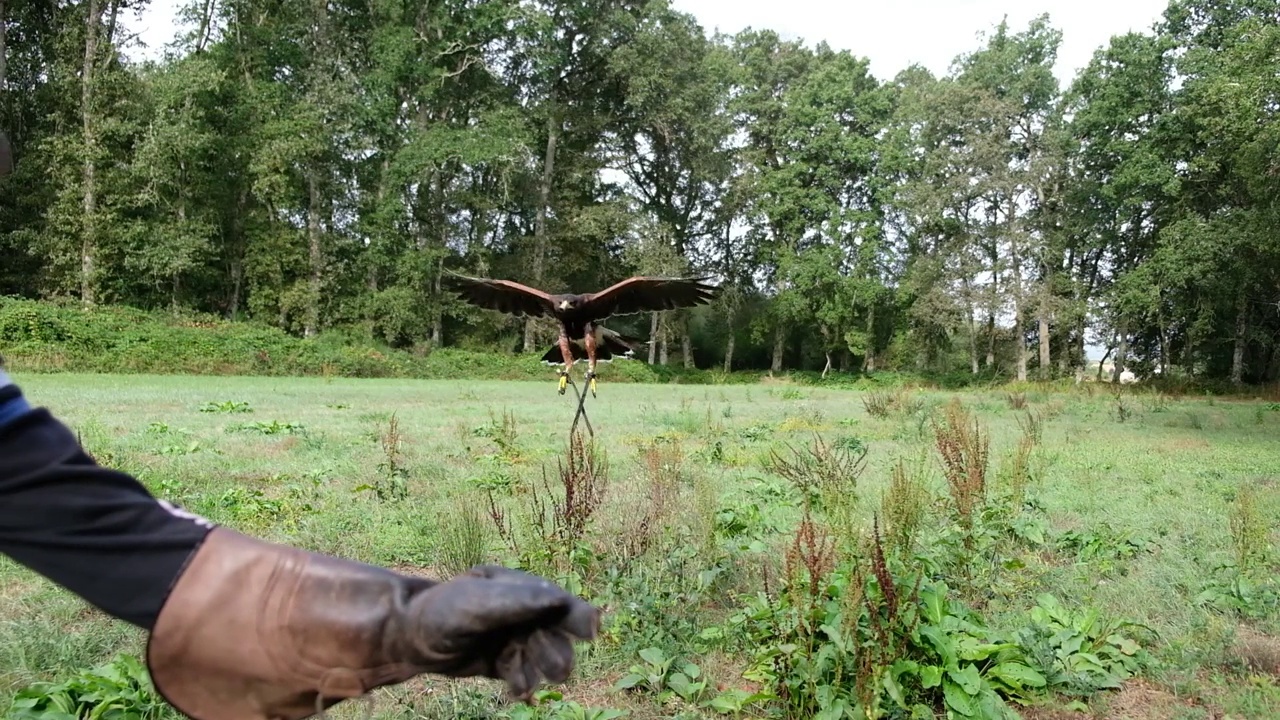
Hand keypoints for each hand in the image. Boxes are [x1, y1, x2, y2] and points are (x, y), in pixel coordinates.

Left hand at [407, 566, 601, 699]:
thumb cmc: (440, 612)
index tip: (593, 633)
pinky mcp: (501, 662)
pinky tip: (516, 691)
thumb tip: (558, 600)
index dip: (578, 616)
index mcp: (518, 587)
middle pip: (556, 633)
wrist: (406, 639)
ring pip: (542, 656)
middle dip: (558, 651)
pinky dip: (524, 683)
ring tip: (526, 683)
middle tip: (557, 671)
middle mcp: (520, 612)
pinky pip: (524, 674)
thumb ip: (516, 602)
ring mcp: (512, 637)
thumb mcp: (476, 603)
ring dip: (542, 670)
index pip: (557, 601)